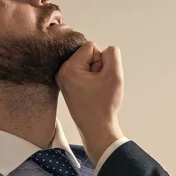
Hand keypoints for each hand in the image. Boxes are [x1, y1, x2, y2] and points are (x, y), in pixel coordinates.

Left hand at [56, 41, 124, 164]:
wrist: (97, 128)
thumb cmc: (103, 106)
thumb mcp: (114, 75)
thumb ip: (112, 54)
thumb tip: (106, 49)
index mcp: (68, 68)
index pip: (91, 46)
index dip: (101, 60)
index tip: (100, 78)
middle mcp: (61, 72)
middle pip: (87, 54)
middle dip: (97, 66)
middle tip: (98, 86)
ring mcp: (63, 78)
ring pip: (87, 63)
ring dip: (95, 73)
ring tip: (95, 90)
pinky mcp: (67, 84)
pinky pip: (84, 72)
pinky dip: (91, 79)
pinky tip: (92, 91)